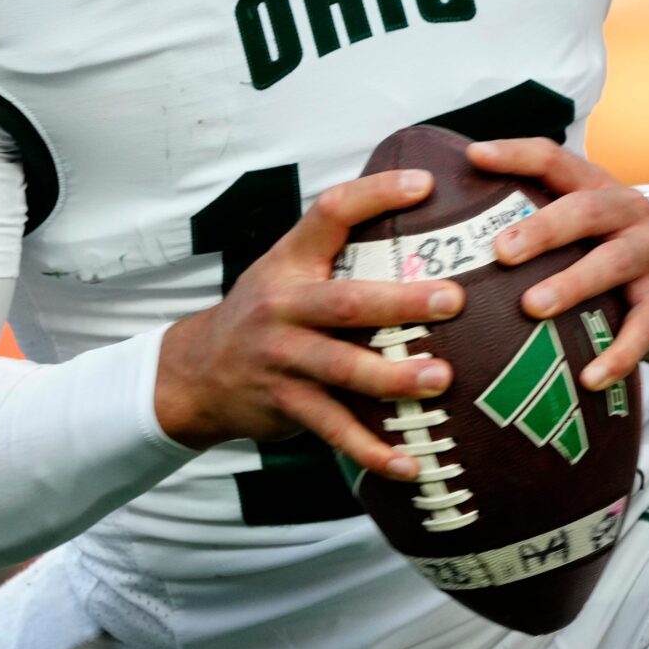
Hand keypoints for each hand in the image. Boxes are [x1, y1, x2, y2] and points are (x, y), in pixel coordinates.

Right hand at [155, 169, 464, 480]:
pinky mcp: (285, 403)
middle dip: (401, 302)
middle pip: (346, 301)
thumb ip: (337, 250)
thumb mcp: (286, 268)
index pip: (331, 212)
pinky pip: (334, 429)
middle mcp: (284, 305)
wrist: (196, 372)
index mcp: (291, 261)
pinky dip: (371, 450)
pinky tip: (409, 463)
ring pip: (342, 368)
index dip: (376, 194)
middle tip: (453, 300)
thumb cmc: (264, 312)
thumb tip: (420, 222)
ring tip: (440, 379)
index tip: (425, 184)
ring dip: (393, 377)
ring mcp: (282, 357)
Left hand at [467, 139, 648, 380]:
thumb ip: (535, 215)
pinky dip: (617, 354)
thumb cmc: (609, 248)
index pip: (554, 160)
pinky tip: (590, 378)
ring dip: (572, 284)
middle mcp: (627, 212)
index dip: (515, 155)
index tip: (473, 156)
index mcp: (596, 187)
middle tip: (501, 251)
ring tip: (533, 308)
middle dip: (542, 229)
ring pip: (613, 263)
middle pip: (585, 210)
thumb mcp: (584, 224)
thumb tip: (450, 225)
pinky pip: (642, 329)